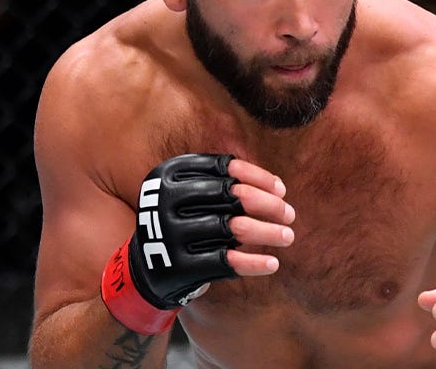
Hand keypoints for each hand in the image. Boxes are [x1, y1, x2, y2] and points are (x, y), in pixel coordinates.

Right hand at [102, 154, 295, 333]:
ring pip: (234, 228)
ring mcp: (170, 234)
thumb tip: (277, 189)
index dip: (258, 177)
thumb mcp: (191, 193)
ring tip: (288, 236)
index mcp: (168, 174)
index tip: (281, 190)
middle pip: (232, 196)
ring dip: (268, 232)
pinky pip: (226, 262)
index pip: (224, 168)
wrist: (145, 268)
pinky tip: (272, 263)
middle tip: (290, 214)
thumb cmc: (183, 221)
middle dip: (269, 204)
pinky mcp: (178, 266)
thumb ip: (226, 182)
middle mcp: (165, 200)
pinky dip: (253, 263)